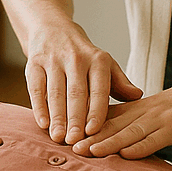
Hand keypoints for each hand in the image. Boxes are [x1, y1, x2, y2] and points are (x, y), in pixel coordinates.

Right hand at [24, 20, 142, 144]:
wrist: (53, 28)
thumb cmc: (83, 55)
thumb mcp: (105, 64)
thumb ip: (120, 82)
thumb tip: (138, 95)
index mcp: (97, 60)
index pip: (99, 89)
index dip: (96, 110)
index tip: (93, 131)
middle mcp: (75, 58)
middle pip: (76, 93)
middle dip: (75, 119)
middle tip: (74, 141)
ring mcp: (53, 60)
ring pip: (55, 92)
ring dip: (57, 117)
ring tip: (58, 138)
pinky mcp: (33, 63)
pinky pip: (36, 88)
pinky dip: (39, 107)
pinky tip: (42, 124)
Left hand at [71, 78, 171, 158]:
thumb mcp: (150, 111)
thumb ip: (129, 122)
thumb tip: (106, 137)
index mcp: (134, 108)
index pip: (104, 116)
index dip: (83, 126)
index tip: (64, 135)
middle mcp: (142, 112)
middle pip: (111, 124)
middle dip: (88, 135)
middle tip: (66, 146)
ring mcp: (158, 120)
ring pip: (128, 132)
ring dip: (108, 142)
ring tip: (88, 151)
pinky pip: (154, 139)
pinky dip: (140, 148)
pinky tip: (126, 155)